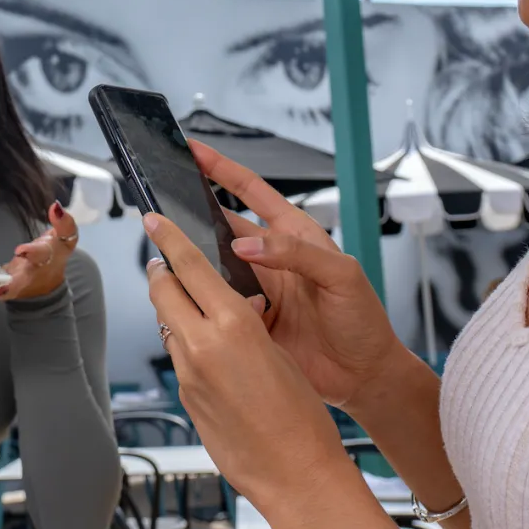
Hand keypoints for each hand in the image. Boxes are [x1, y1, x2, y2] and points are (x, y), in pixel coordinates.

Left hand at [0, 202, 77, 306]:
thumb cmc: (55, 254)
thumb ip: (64, 223)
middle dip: (0, 286)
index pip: (39, 254)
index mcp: (43, 258)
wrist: (49, 280)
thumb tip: (55, 206)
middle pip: (15, 282)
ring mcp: (12, 284)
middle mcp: (26, 275)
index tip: (21, 250)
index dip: (32, 252)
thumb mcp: (66, 238)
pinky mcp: (2, 288)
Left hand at [142, 212, 356, 503]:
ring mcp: (188, 376)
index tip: (153, 217)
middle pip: (163, 292)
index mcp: (232, 326)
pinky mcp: (186, 399)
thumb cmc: (302, 417)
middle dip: (162, 272)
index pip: (188, 266)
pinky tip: (211, 351)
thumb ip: (246, 324)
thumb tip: (233, 308)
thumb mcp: (278, 351)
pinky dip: (189, 344)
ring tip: (194, 305)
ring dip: (176, 311)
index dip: (169, 237)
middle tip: (165, 260)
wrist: (296, 475)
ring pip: (169, 326)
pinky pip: (180, 358)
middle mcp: (202, 347)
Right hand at [193, 141, 402, 411]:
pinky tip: (190, 299)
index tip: (194, 152)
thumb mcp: (341, 276)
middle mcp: (271, 259)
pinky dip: (201, 300)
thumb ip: (296, 254)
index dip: (223, 170)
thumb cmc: (363, 321)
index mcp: (295, 236)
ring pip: (213, 267)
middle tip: (164, 208)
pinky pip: (216, 304)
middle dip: (194, 215)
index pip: (252, 192)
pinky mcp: (248, 321)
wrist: (364, 376)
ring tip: (169, 253)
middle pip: (223, 227)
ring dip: (194, 261)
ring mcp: (257, 291)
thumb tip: (248, 246)